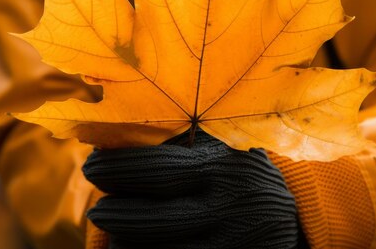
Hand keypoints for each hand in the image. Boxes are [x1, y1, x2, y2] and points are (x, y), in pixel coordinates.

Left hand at [83, 130, 298, 248]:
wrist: (285, 215)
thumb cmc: (234, 168)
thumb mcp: (216, 142)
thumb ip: (175, 138)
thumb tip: (108, 137)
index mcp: (223, 164)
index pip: (160, 169)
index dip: (118, 169)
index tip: (90, 165)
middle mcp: (230, 205)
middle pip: (158, 219)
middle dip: (117, 214)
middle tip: (96, 210)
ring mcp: (232, 242)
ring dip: (127, 242)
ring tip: (114, 229)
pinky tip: (131, 246)